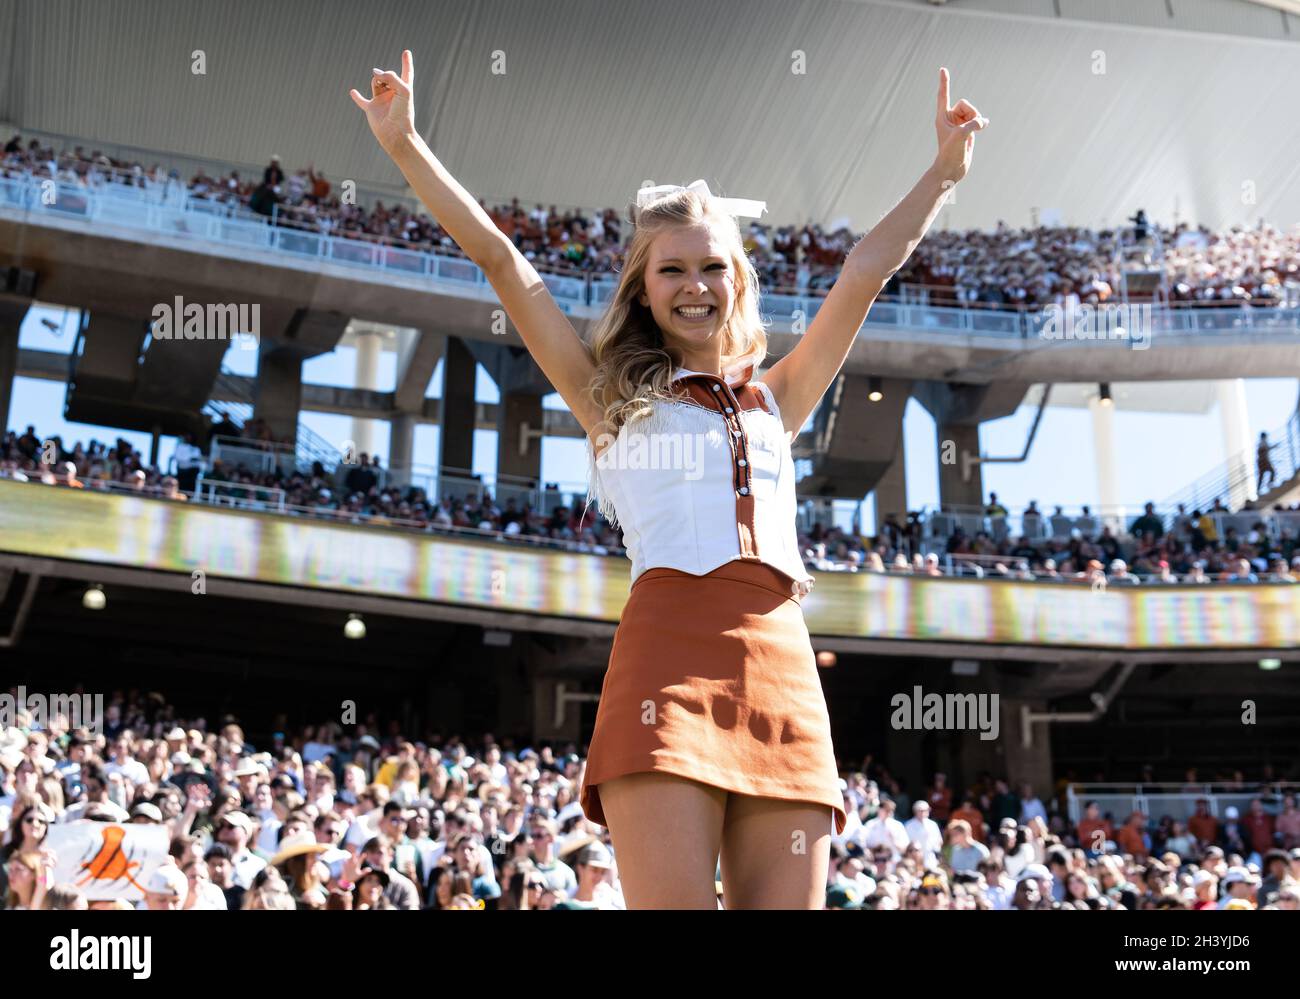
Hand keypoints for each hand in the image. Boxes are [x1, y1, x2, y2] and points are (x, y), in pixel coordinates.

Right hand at [350, 50, 416, 153]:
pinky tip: (353, 92)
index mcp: (404, 89)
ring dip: (376, 81)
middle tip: (386, 81)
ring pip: (375, 82)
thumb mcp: (403, 90)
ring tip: (379, 86)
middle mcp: (393, 94)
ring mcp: (382, 100)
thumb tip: (375, 73)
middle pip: (387, 75)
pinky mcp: (371, 109)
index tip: (406, 53)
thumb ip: (391, 77)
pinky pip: (362, 101)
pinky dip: (357, 97)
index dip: (407, 63)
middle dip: (385, 75)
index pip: (407, 73)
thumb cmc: (403, 113)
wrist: (395, 132)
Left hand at [933, 67, 986, 185]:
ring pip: (973, 112)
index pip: (943, 95)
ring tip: (972, 133)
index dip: (944, 82)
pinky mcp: (968, 130)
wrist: (952, 170)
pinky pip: (978, 119)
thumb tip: (983, 122)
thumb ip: (972, 124)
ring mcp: (960, 124)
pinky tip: (984, 126)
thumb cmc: (950, 153)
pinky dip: (981, 123)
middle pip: (965, 104)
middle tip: (968, 128)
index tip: (943, 69)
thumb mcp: (960, 136)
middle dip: (970, 113)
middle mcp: (950, 118)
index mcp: (942, 117)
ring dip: (976, 120)